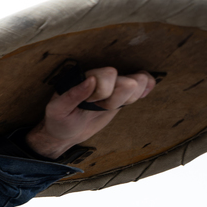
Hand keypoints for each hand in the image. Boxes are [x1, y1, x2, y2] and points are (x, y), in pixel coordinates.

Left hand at [25, 67, 155, 158]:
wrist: (65, 133)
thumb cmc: (59, 120)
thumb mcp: (58, 110)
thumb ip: (72, 95)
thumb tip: (91, 80)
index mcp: (85, 76)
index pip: (108, 74)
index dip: (102, 92)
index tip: (89, 103)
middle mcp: (102, 78)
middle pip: (127, 81)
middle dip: (114, 100)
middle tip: (99, 107)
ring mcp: (115, 86)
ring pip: (139, 81)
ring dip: (128, 98)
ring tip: (110, 106)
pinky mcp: (123, 95)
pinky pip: (145, 83)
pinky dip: (147, 87)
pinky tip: (141, 95)